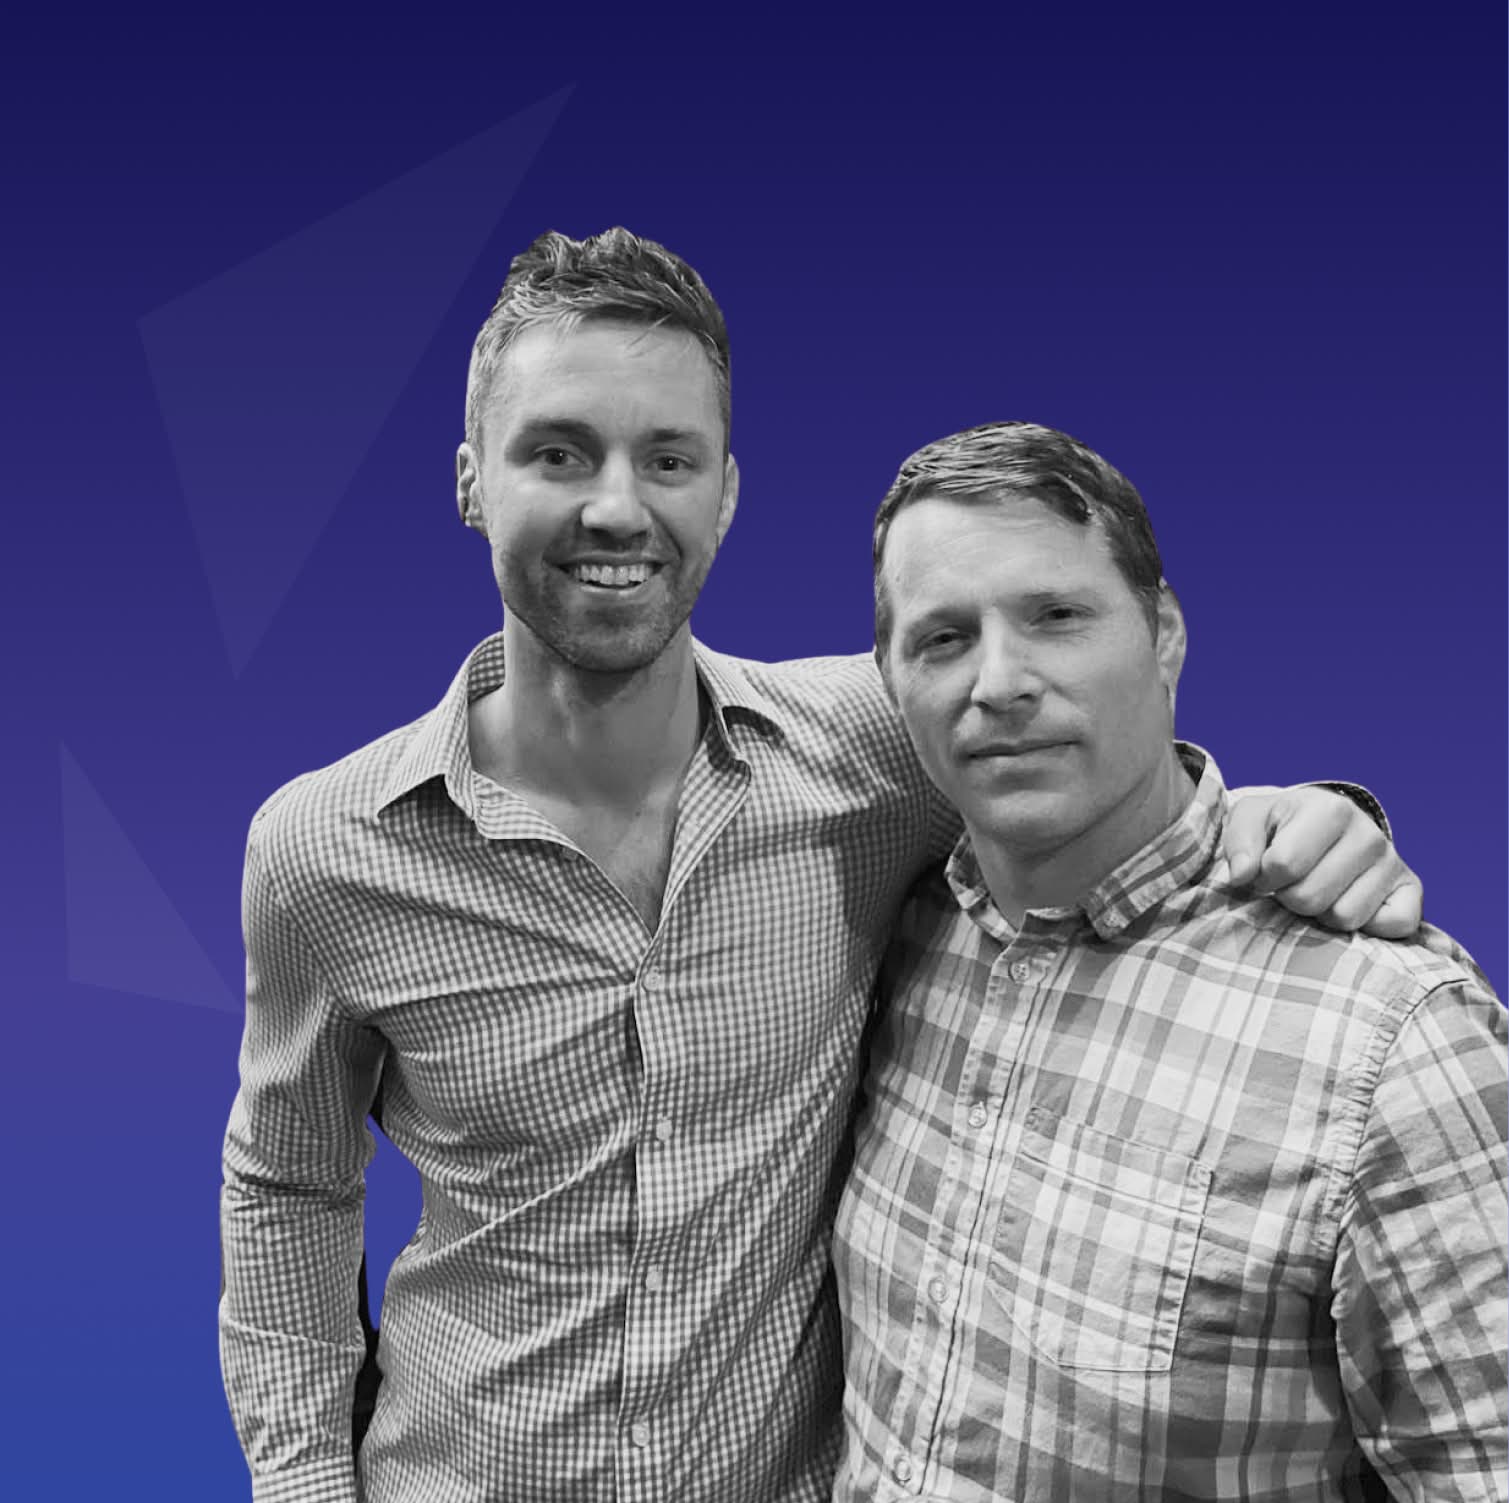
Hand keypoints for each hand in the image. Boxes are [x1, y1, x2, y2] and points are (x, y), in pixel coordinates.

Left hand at [1222, 786, 1421, 937]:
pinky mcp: (1412, 891)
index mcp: (1331, 809)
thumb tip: (1240, 876)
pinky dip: (1366, 927)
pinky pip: (1393, 926)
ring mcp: (1394, 863)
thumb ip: (1239, 844)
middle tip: (1291, 883)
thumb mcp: (1251, 821)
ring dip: (1321, 914)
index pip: (1284, 865)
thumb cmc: (1282, 827)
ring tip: (1317, 890)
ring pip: (1344, 917)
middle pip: (1310, 898)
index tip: (1265, 871)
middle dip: (1289, 897)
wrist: (1324, 827)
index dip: (1264, 877)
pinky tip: (1347, 903)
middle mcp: (1369, 835)